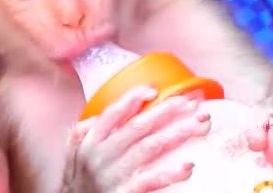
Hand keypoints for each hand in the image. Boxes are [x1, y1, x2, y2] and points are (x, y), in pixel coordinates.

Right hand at [62, 86, 210, 192]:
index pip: (111, 114)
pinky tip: (188, 166)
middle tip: (191, 103)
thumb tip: (103, 113)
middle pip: (137, 127)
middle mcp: (99, 156)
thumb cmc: (79, 186)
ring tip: (199, 125)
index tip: (154, 89)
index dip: (132, 99)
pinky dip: (170, 173)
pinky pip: (150, 181)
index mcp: (89, 143)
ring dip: (177, 133)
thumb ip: (84, 133)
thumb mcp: (73, 156)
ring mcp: (112, 176)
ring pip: (149, 148)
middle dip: (166, 111)